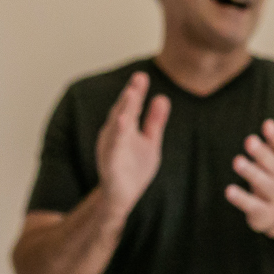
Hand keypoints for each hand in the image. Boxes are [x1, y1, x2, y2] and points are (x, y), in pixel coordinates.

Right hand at [95, 72, 170, 214]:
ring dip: (122, 112)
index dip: (137, 91)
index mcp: (125, 127)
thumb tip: (162, 97)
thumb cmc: (134, 168)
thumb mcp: (150, 141)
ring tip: (130, 98)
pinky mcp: (110, 165)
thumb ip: (155, 121)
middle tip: (138, 79)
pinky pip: (113, 151)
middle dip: (130, 97)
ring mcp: (111, 149)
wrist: (123, 197)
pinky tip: (122, 125)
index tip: (142, 76)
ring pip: (116, 128)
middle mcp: (115, 134)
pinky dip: (116, 139)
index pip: (131, 106)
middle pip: (123, 111)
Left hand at [225, 111, 273, 238]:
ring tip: (237, 161)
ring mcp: (273, 197)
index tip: (267, 124)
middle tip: (249, 140)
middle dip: (262, 153)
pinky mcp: (263, 213)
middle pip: (273, 165)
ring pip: (263, 184)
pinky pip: (252, 205)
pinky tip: (229, 190)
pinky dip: (241, 198)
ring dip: (251, 173)